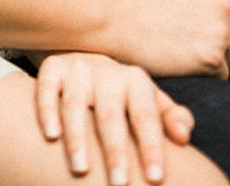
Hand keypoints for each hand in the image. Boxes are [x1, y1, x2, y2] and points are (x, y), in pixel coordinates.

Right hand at [35, 53, 192, 184]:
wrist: (87, 58)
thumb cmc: (124, 94)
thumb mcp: (152, 101)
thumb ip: (172, 118)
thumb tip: (183, 136)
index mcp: (136, 81)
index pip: (146, 117)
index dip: (152, 148)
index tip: (155, 178)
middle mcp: (107, 71)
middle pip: (110, 115)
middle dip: (115, 151)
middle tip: (119, 183)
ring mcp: (78, 68)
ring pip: (75, 105)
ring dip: (77, 138)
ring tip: (81, 169)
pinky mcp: (52, 67)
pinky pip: (46, 90)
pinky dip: (47, 112)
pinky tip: (51, 136)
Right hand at [105, 0, 229, 76]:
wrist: (106, 16)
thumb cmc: (131, 1)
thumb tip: (226, 16)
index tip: (227, 28)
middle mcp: (224, 6)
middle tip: (209, 46)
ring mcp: (219, 33)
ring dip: (214, 60)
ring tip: (180, 52)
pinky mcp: (210, 60)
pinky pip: (221, 77)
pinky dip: (201, 75)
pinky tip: (177, 62)